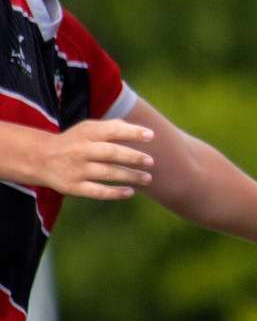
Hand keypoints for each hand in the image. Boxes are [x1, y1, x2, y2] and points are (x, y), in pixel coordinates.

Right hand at [28, 119, 155, 198]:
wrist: (40, 158)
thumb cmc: (75, 141)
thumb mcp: (88, 129)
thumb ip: (112, 127)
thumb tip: (138, 130)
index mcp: (86, 133)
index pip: (111, 130)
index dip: (132, 132)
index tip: (151, 136)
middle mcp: (81, 151)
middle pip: (111, 153)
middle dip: (133, 157)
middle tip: (151, 161)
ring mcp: (76, 170)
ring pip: (108, 173)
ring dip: (130, 176)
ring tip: (147, 178)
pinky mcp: (73, 187)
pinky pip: (97, 192)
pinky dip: (115, 193)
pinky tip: (131, 192)